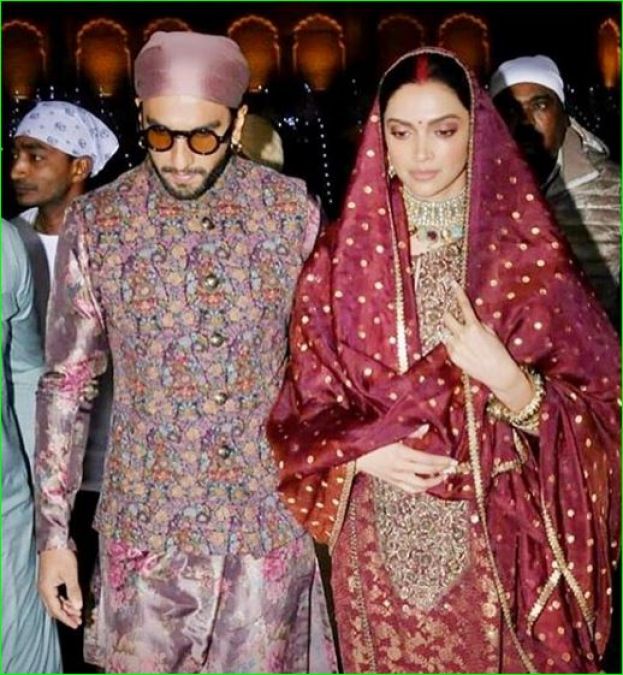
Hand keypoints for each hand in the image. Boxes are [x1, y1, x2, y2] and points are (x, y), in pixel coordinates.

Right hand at [38, 548, 82, 628]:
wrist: (54, 541)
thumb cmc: (61, 556)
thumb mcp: (70, 573)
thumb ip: (74, 591)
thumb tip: (78, 607)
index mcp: (46, 591)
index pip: (56, 610)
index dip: (67, 619)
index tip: (76, 624)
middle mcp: (44, 590)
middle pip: (55, 608)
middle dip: (67, 615)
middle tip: (78, 621)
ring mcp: (46, 586)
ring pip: (56, 602)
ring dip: (66, 608)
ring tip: (78, 613)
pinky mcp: (50, 580)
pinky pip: (56, 595)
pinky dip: (64, 600)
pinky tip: (72, 602)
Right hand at [356, 425, 456, 493]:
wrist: (352, 452)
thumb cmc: (369, 439)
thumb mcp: (388, 431)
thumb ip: (408, 431)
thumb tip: (425, 428)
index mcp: (399, 453)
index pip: (426, 461)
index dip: (441, 462)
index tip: (452, 461)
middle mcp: (398, 467)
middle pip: (425, 473)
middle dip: (441, 471)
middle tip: (450, 468)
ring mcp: (394, 476)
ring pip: (418, 486)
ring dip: (432, 483)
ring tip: (440, 477)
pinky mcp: (390, 481)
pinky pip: (409, 489)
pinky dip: (420, 487)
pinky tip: (425, 482)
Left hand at [442, 284, 532, 410]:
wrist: (499, 373)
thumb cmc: (499, 352)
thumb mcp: (492, 334)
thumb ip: (479, 325)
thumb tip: (472, 319)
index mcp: (474, 327)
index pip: (464, 306)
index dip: (458, 294)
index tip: (452, 284)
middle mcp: (462, 336)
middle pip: (446, 318)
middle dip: (448, 316)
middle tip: (452, 317)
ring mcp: (456, 347)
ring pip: (445, 332)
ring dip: (450, 331)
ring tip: (461, 337)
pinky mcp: (453, 357)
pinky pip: (448, 345)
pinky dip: (452, 344)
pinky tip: (463, 349)